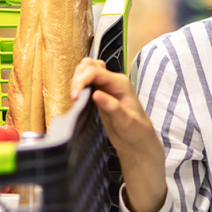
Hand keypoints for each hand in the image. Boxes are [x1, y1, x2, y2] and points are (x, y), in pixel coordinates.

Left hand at [71, 57, 166, 211]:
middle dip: (78, 76)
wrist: (139, 145)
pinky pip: (113, 104)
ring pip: (97, 72)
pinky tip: (98, 97)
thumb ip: (96, 86)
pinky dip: (105, 100)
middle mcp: (116, 84)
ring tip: (79, 94)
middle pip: (90, 66)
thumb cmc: (123, 126)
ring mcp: (122, 97)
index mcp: (112, 82)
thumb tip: (81, 69)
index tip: (71, 93)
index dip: (77, 76)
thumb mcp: (106, 104)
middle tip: (74, 93)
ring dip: (85, 79)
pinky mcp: (125, 116)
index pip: (89, 67)